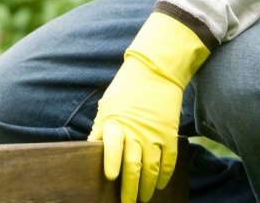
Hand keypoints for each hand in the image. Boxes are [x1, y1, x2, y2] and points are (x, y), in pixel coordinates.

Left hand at [89, 12, 209, 202]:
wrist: (156, 70)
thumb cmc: (126, 88)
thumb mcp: (107, 105)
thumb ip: (100, 128)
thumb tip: (89, 148)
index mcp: (116, 122)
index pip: (112, 146)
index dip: (111, 163)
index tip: (110, 178)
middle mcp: (136, 131)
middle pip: (133, 166)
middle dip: (130, 189)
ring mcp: (155, 134)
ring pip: (152, 169)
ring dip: (148, 188)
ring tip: (143, 199)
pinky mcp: (170, 133)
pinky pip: (169, 160)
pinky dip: (165, 176)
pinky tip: (160, 185)